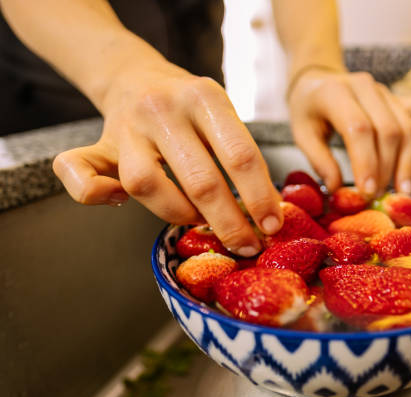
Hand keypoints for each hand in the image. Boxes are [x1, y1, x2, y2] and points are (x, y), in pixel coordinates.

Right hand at [52, 62, 281, 256]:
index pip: (240, 154)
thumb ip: (240, 155)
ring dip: (179, 214)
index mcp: (204, 97)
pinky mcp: (96, 144)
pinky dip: (95, 195)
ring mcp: (126, 126)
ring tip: (198, 220)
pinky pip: (78, 173)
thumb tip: (267, 211)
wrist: (135, 77)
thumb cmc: (189, 108)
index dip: (259, 197)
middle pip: (200, 180)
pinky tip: (118, 201)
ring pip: (147, 184)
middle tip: (247, 246)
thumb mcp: (222, 114)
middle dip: (229, 223)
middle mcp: (163, 109)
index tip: (272, 226)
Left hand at [287, 69, 410, 196]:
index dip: (366, 162)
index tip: (367, 192)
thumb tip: (338, 189)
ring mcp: (385, 91)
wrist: (317, 78)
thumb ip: (319, 159)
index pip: (359, 129)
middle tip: (379, 197)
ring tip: (404, 189)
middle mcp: (365, 87)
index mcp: (337, 93)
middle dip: (386, 168)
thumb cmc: (308, 109)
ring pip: (406, 126)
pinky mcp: (397, 97)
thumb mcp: (301, 132)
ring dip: (407, 161)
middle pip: (388, 130)